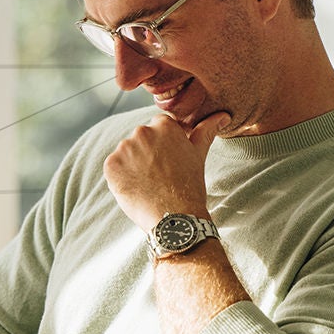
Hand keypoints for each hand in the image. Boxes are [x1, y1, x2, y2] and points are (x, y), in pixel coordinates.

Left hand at [103, 111, 230, 230]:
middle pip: (141, 139)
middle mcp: (142, 131)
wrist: (174, 217)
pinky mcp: (111, 165)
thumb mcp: (198, 154)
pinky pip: (114, 168)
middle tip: (160, 175)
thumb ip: (206, 130)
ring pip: (126, 154)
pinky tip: (136, 188)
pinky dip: (121, 177)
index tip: (169, 162)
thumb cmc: (189, 186)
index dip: (163, 146)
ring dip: (133, 165)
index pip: (158, 127)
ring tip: (149, 183)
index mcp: (164, 125)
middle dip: (147, 154)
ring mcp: (124, 148)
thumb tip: (222, 115)